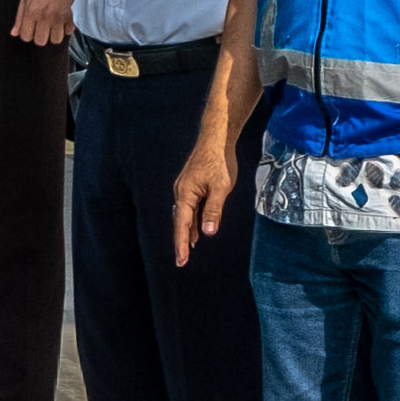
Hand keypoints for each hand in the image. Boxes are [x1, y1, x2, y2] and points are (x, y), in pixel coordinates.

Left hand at [11, 0, 79, 46]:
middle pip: (40, 41)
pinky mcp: (72, 17)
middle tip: (42, 26)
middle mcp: (45, 16)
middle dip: (40, 36)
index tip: (31, 28)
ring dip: (54, 34)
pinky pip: (68, 32)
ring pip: (55, 40)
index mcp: (31, 11)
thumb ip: (19, 16)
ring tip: (53, 24)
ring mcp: (59, 18)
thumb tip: (14, 33)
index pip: (26, 36)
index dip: (28, 33)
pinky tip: (63, 19)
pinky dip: (66, 28)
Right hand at [172, 135, 239, 268]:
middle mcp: (181, 193)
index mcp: (185, 195)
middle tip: (182, 260)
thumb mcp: (220, 188)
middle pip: (180, 222)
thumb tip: (207, 232)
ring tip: (187, 249)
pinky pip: (190, 207)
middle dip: (181, 241)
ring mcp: (185, 189)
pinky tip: (196, 228)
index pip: (182, 225)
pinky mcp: (191, 186)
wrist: (216, 140)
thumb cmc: (218, 161)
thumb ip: (213, 211)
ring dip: (187, 231)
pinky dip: (192, 220)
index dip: (181, 244)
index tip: (181, 260)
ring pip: (185, 215)